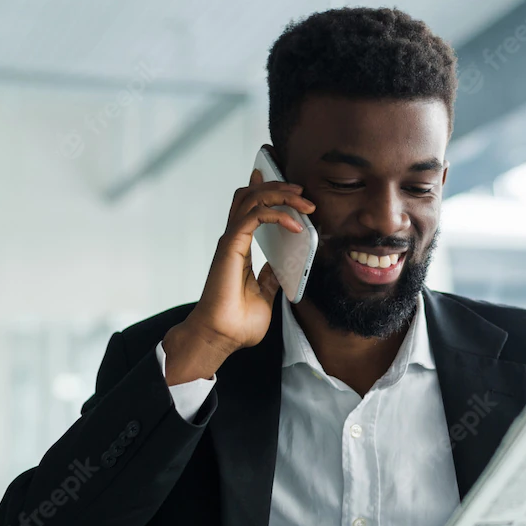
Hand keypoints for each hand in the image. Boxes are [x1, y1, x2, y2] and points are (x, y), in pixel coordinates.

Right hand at [161, 169, 315, 383]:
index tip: (291, 190)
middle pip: (250, 195)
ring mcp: (232, 241)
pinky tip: (296, 226)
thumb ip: (270, 277)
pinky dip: (278, 215)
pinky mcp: (232, 247)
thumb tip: (280, 265)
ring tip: (304, 203)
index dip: (266, 191)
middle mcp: (233, 240)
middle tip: (302, 193)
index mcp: (239, 248)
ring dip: (280, 195)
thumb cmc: (236, 322)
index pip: (249, 208)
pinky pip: (255, 216)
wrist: (221, 337)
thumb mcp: (264, 294)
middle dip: (278, 188)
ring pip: (252, 199)